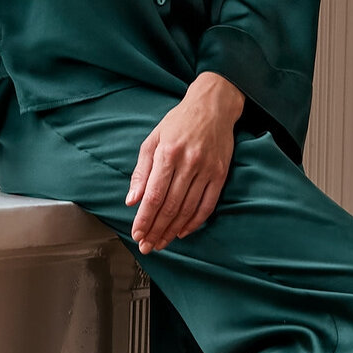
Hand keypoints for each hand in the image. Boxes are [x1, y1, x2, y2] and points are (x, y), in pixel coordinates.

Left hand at [127, 72, 243, 253]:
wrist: (212, 106)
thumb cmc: (178, 123)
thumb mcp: (152, 140)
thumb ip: (141, 172)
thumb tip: (132, 201)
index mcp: (168, 153)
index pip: (154, 195)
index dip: (144, 218)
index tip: (136, 234)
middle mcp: (188, 162)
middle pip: (170, 206)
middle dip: (156, 230)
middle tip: (146, 246)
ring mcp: (207, 169)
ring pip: (187, 209)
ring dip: (172, 230)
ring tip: (161, 243)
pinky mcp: (220, 174)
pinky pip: (207, 205)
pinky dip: (194, 222)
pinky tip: (182, 232)